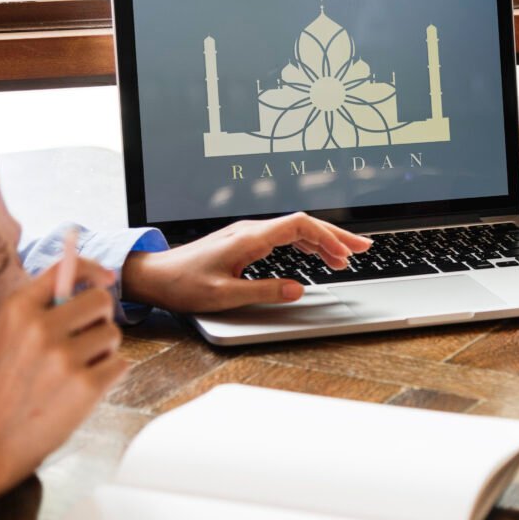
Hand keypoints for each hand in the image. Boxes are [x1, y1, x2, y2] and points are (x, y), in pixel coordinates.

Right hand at [0, 258, 126, 519]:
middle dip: (101, 318)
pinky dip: (109, 376)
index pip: (66, 270)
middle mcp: (40, 328)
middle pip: (102, 300)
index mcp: (17, 310)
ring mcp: (64, 358)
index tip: (107, 278)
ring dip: (104, 351)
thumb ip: (43, 304)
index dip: (93, 270)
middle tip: (85, 340)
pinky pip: (121, 363)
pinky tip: (83, 390)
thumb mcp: (9, 334)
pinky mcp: (86, 385)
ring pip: (113, 334)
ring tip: (75, 371)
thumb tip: (99, 279)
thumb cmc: (6, 383)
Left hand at [120, 212, 373, 312]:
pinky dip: (306, 245)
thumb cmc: (183, 284)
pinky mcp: (246, 242)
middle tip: (363, 248)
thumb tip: (298, 288)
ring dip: (323, 241)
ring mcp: (249, 234)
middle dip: (335, 235)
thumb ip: (263, 291)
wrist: (155, 275)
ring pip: (296, 230)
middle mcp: (252, 230)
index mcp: (249, 238)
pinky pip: (285, 237)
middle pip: (303, 224)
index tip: (345, 253)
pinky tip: (318, 255)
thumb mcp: (224, 295)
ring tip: (346, 256)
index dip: (326, 236)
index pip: (298, 225)